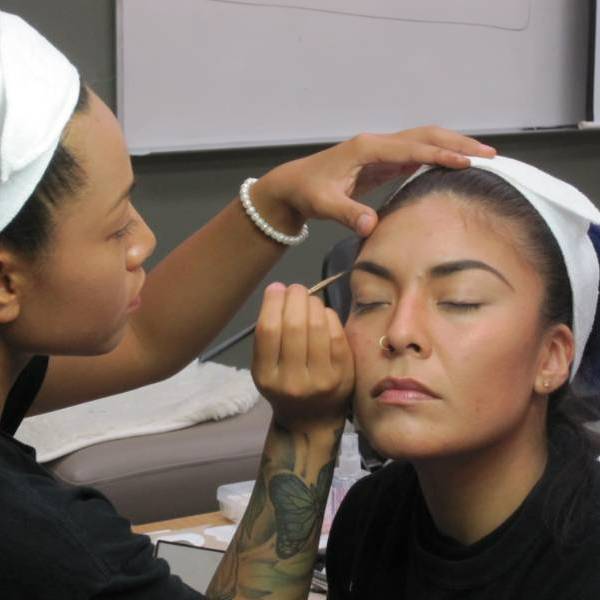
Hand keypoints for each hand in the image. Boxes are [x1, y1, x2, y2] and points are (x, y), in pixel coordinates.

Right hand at [252, 283, 353, 430]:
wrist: (312, 421)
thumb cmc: (285, 386)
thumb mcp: (266, 368)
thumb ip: (270, 336)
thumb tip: (280, 290)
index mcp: (266, 377)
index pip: (268, 331)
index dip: (273, 303)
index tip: (276, 288)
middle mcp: (292, 381)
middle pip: (294, 325)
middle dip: (295, 298)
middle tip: (296, 289)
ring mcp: (321, 379)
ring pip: (317, 326)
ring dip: (313, 303)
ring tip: (309, 299)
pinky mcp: (343, 374)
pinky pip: (336, 334)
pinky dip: (329, 316)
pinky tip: (324, 313)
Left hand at [253, 126, 495, 236]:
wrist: (294, 185)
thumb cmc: (308, 192)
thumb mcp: (324, 205)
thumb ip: (347, 213)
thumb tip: (372, 226)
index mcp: (367, 148)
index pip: (411, 148)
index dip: (440, 153)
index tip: (467, 161)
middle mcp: (378, 143)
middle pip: (425, 135)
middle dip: (458, 142)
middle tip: (490, 154)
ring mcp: (381, 150)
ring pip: (423, 140)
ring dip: (452, 145)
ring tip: (482, 156)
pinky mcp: (382, 161)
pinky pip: (416, 153)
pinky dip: (438, 155)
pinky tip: (454, 164)